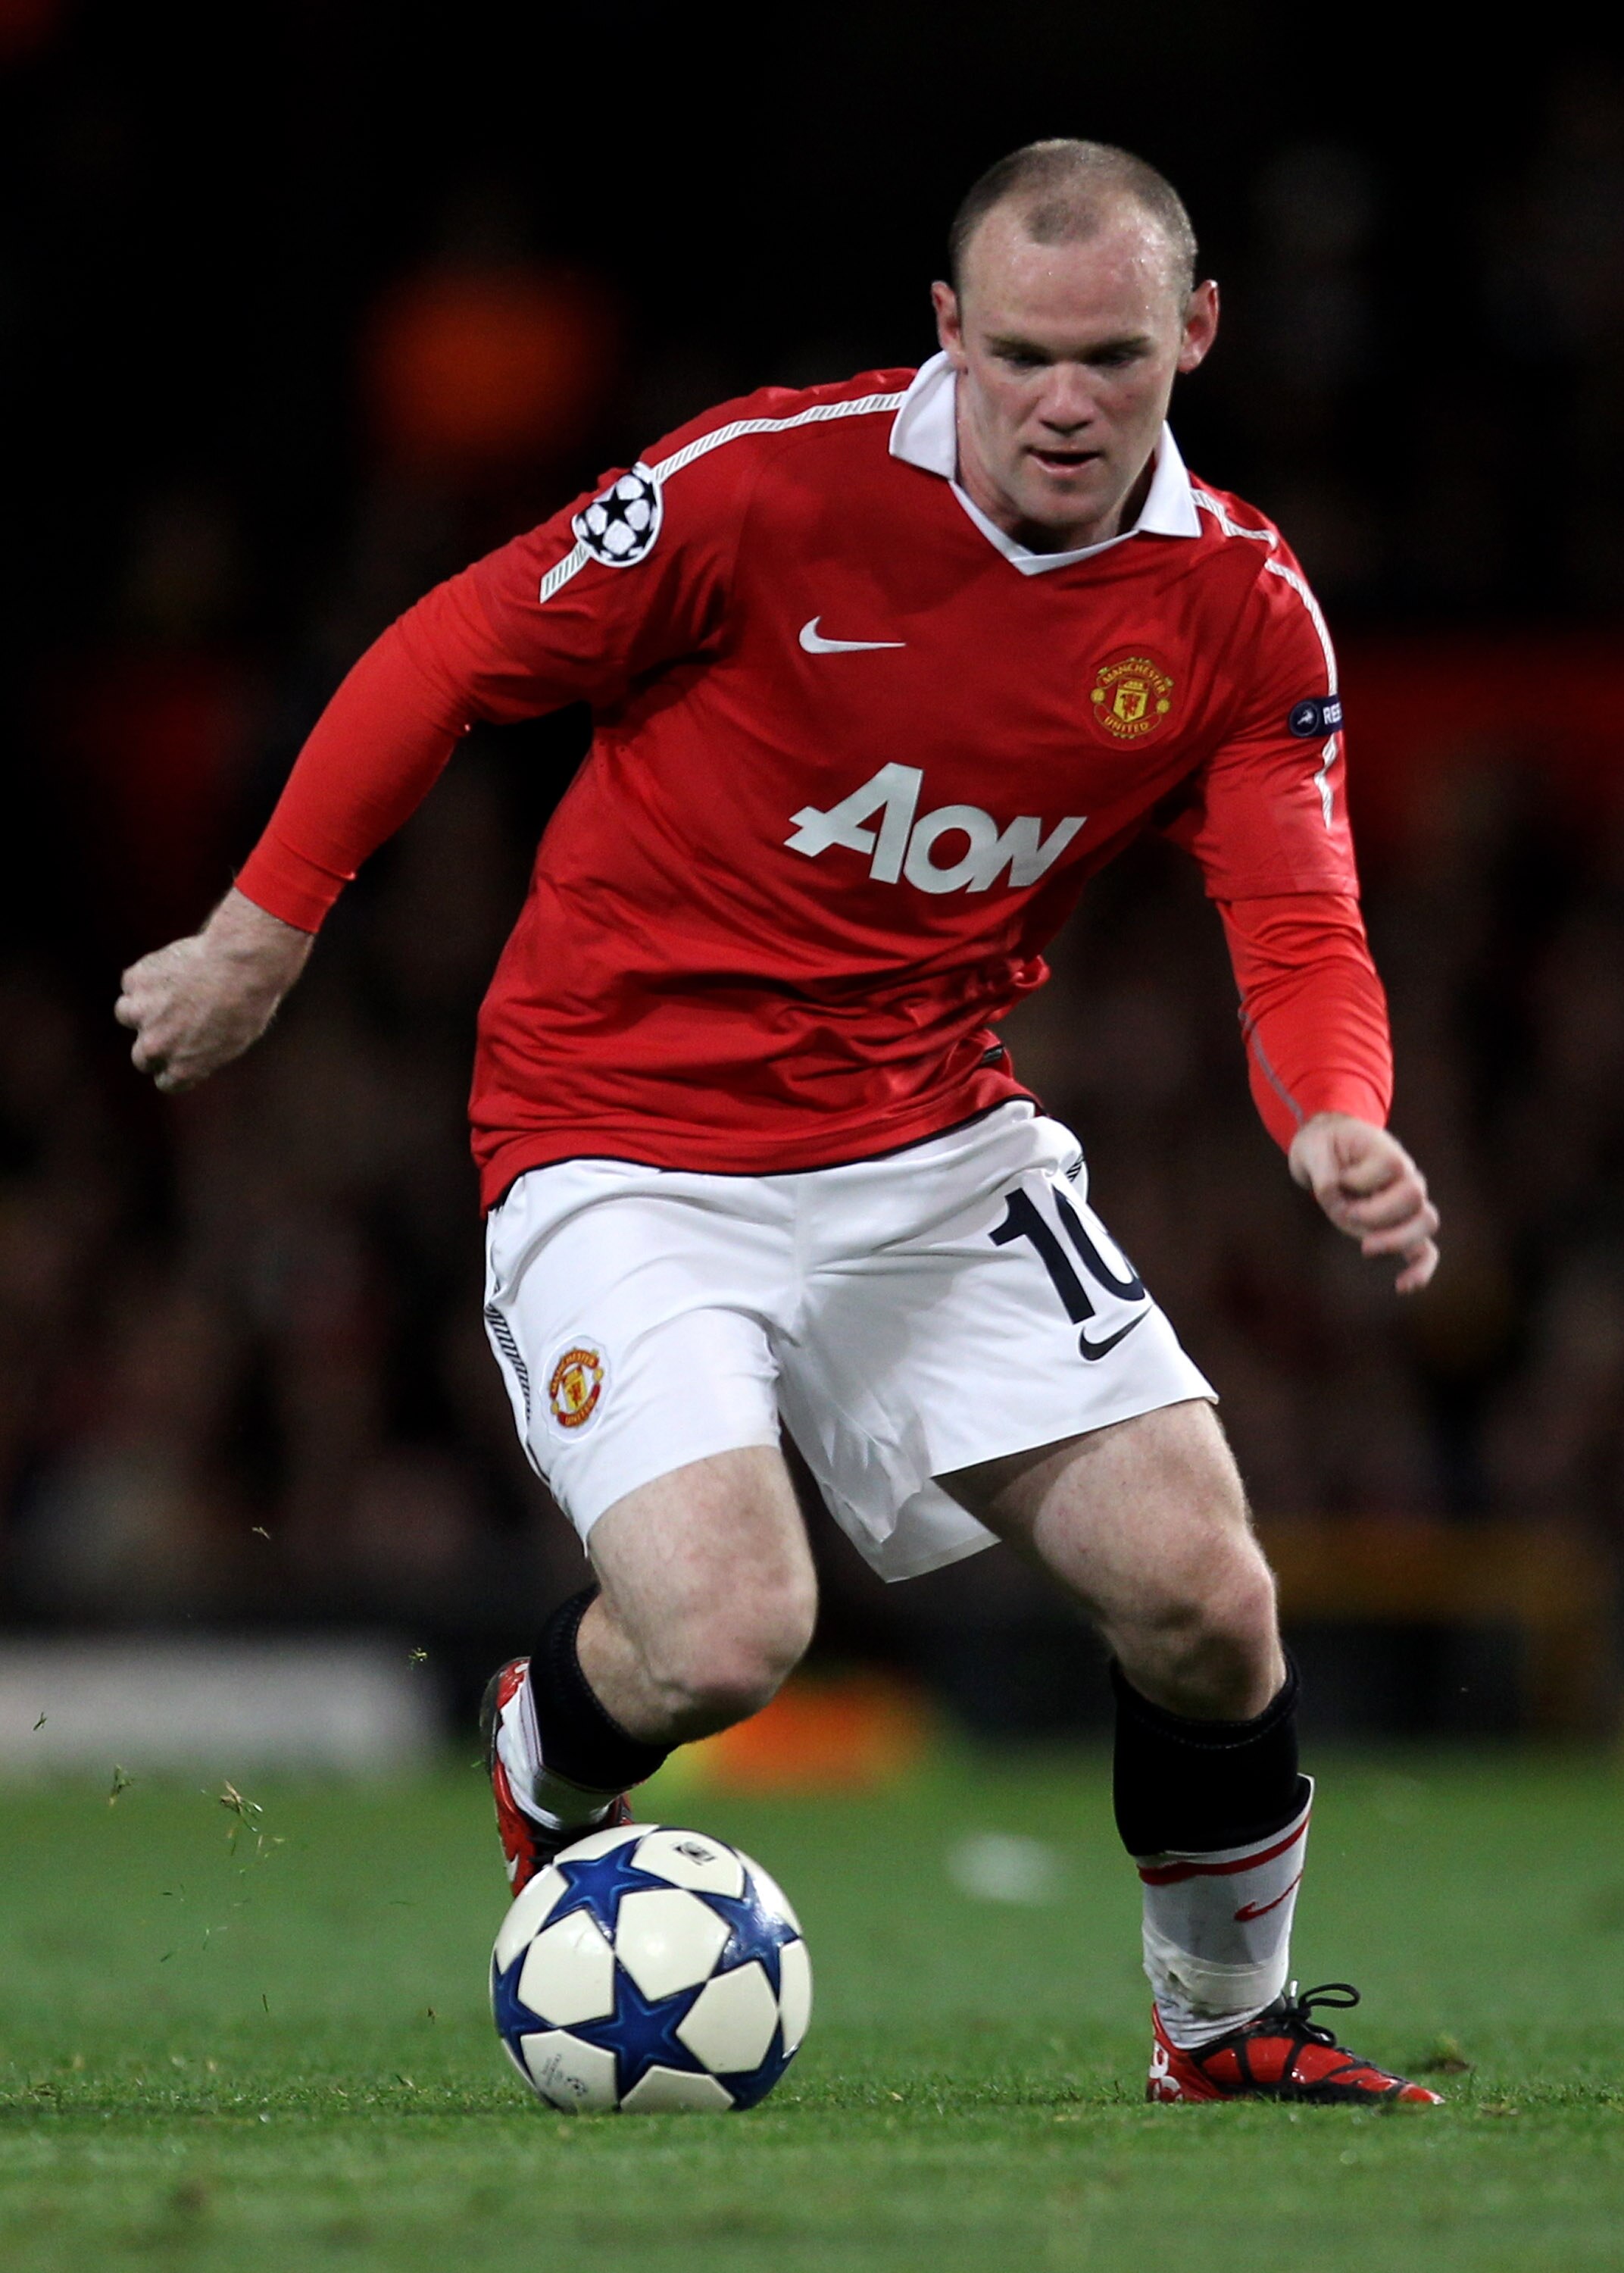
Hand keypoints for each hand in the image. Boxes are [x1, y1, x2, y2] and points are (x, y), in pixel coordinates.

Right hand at [114, 887, 313, 1093]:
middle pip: (142, 1056)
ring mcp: (141, 1013)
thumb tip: (194, 1047)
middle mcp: (156, 1046)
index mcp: (184, 1068)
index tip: (185, 1054)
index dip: (176, 1067)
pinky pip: (133, 982)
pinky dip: (147, 976)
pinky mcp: (136, 981)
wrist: (241, 966)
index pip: (166, 1081)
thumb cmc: (249, 1002)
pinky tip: (171, 967)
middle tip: (172, 1023)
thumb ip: (206, 1051)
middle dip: (155, 1043)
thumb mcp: (236, 1040)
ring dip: (142, 1007)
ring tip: (168, 992)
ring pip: (126, 1014)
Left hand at [1288, 1113, 1439, 1293]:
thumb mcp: (1313, 1148)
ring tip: (1365, 1249)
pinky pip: (1425, 1251)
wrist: (1332, 1151)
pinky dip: (1420, 1269)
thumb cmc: (1324, 1147)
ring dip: (1397, 1239)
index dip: (1361, 1178)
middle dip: (1378, 1213)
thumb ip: (1323, 1170)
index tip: (1339, 1178)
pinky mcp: (1398, 1228)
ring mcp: (1406, 1205)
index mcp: (1388, 1153)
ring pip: (1426, 1222)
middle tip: (1347, 1214)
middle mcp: (1405, 1178)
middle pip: (1415, 1196)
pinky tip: (1404, 1287)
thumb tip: (1333, 1194)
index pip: (1391, 1166)